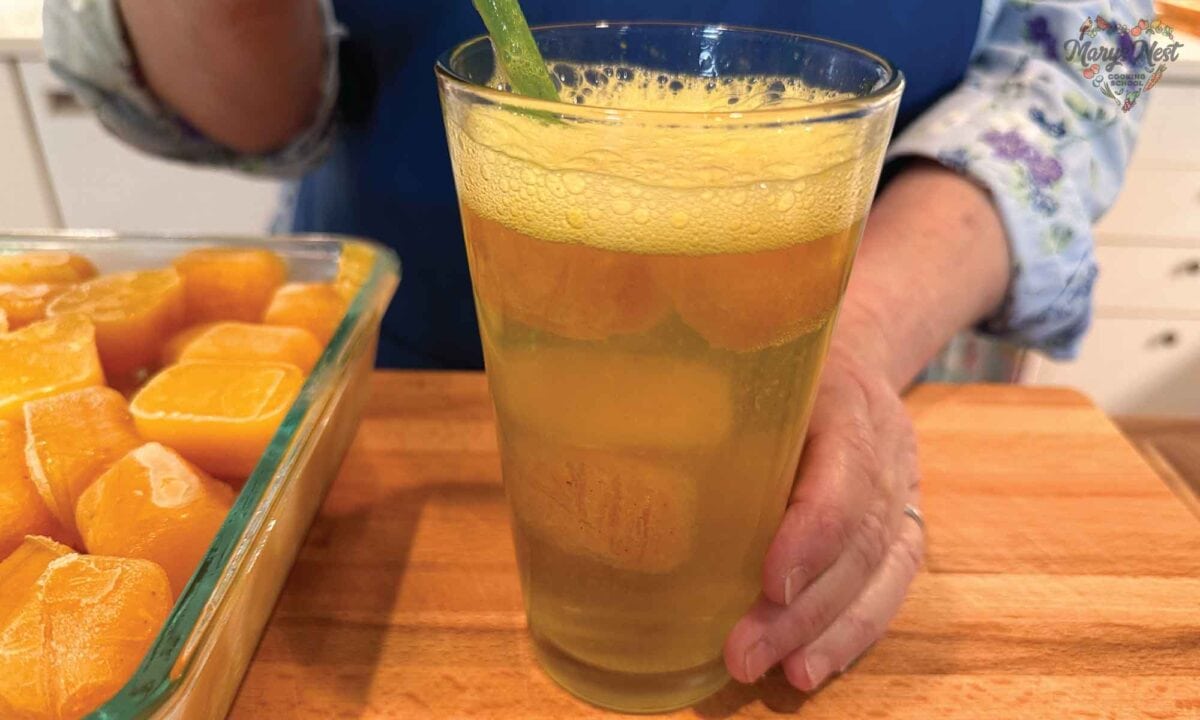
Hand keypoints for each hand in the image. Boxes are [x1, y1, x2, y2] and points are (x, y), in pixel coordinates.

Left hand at [723, 343, 923, 689]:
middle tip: (745, 653)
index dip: (811, 535)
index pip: (844, 474)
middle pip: (858, 539)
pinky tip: (810, 666)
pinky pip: (889, 586)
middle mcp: (886, 448)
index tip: (769, 583)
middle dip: (804, 608)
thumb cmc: (777, 365)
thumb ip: (701, 397)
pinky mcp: (902, 526)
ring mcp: (902, 490)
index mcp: (846, 400)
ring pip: (881, 572)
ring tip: (783, 674)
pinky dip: (853, 633)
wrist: (854, 355)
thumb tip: (612, 442)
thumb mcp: (748, 362)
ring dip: (829, 633)